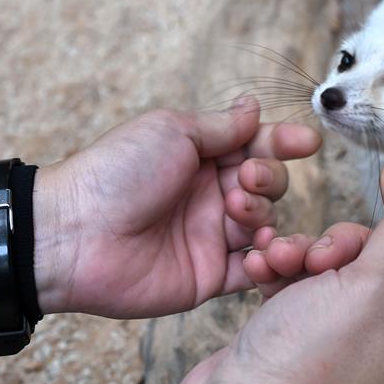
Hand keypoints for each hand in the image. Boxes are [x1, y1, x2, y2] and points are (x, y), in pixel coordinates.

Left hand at [32, 97, 320, 317]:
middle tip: (242, 180)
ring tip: (238, 212)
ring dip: (264, 213)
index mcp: (200, 157)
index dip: (283, 142)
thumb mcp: (172, 132)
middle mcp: (210, 196)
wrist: (76, 233)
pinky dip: (266, 259)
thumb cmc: (118, 172)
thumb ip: (222, 127)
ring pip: (265, 223)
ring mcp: (211, 237)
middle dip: (267, 177)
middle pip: (267, 184)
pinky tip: (258, 248)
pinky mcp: (209, 276)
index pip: (255, 146)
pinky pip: (253, 270)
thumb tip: (254, 107)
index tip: (308, 142)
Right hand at [165, 164, 383, 383]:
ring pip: (339, 272)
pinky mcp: (303, 340)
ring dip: (308, 255)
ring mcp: (344, 345)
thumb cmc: (309, 362)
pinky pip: (305, 290)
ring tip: (281, 260)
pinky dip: (285, 274)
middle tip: (324, 255)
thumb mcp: (368, 289)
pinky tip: (261, 266)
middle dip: (348, 245)